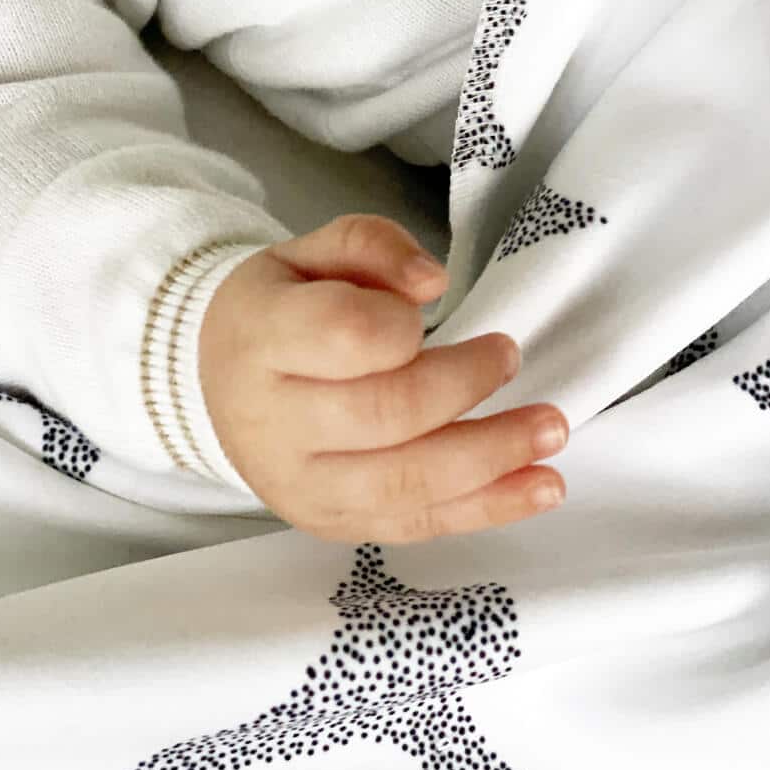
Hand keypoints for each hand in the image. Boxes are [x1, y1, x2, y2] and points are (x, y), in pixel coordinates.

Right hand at [198, 213, 567, 542]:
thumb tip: (432, 283)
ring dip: (491, 458)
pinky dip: (486, 508)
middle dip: (464, 387)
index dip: (402, 325)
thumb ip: (370, 245)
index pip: (347, 337)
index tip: (429, 311)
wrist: (218, 387)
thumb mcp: (310, 253)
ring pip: (406, 483)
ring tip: (551, 430)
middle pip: (386, 415)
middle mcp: (273, 424)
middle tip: (508, 357)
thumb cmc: (280, 313)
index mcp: (261, 341)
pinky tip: (539, 488)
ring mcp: (300, 486)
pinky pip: (415, 524)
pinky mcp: (331, 523)